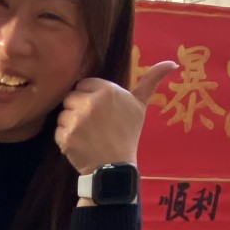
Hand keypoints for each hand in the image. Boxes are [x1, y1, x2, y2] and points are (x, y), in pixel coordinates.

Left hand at [54, 60, 176, 178]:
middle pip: (70, 97)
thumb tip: (172, 63)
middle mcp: (90, 102)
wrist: (116, 167)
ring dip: (70, 124)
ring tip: (86, 135)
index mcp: (107, 90)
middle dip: (78, 109)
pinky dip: (65, 139)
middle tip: (92, 125)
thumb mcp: (140, 105)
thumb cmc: (128, 134)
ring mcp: (76, 120)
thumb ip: (151, 81)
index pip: (84, 84)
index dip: (89, 97)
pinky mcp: (65, 136)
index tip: (98, 112)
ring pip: (62, 114)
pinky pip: (58, 131)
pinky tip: (80, 144)